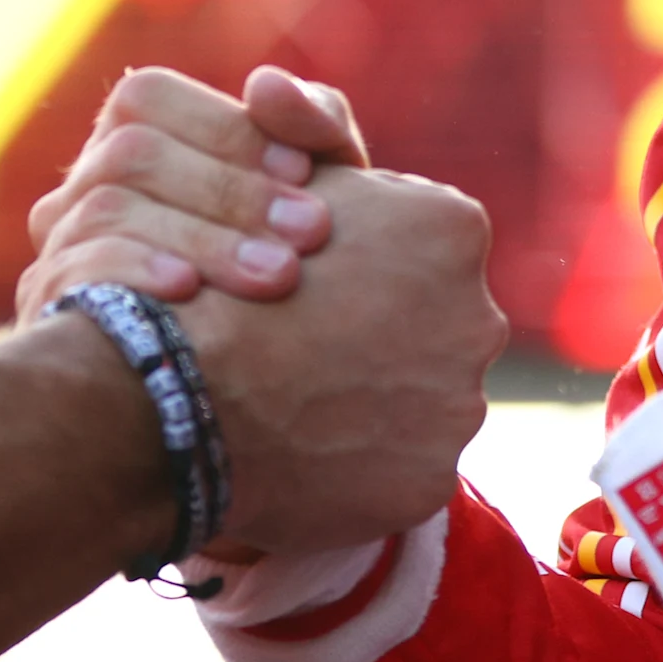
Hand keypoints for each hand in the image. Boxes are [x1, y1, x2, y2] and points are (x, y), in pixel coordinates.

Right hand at [22, 66, 370, 306]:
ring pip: (108, 211)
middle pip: (132, 154)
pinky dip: (137, 272)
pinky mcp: (50, 306)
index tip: (306, 171)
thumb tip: (266, 84)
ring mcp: (58, 243)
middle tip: (312, 232)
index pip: (149, 98)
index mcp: (131, 133)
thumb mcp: (319, 186)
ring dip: (201, 238)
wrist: (256, 372)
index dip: (225, 127)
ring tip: (279, 275)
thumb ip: (312, 125)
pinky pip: (77, 272)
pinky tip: (191, 292)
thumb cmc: (292, 250)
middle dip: (230, 191)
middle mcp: (82, 182)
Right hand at [175, 166, 507, 551]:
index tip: (322, 284)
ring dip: (383, 402)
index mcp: (455, 231)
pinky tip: (309, 452)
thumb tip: (388, 191)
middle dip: (392, 335)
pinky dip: (365, 465)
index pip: (431, 247)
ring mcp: (459, 406)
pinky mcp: (430, 480)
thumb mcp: (300, 184)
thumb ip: (361, 180)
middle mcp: (478, 318)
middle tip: (315, 351)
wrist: (184, 386)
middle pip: (440, 325)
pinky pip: (403, 468)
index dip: (372, 265)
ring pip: (428, 400)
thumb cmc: (230, 272)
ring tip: (305, 404)